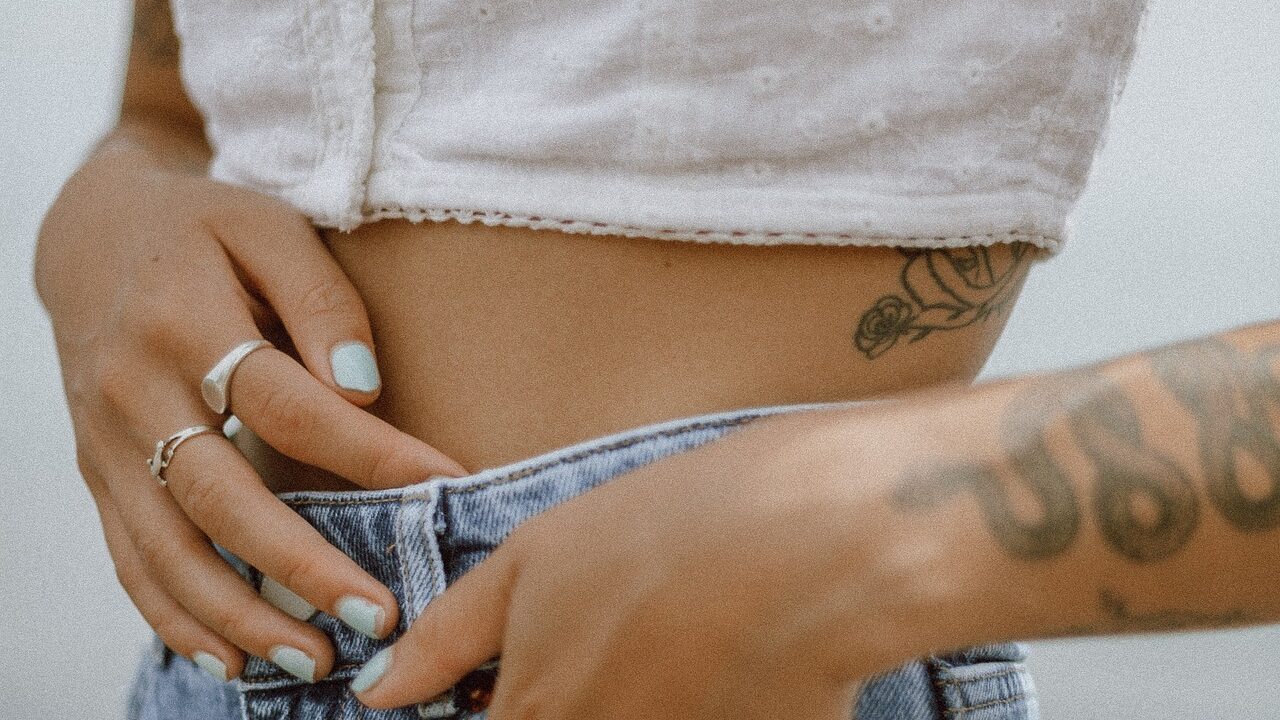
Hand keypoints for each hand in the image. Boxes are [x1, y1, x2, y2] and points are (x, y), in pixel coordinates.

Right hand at [35, 133, 466, 681]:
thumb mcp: (268, 228)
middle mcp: (134, 390)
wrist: (90, 237)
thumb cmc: (205, 231)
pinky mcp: (98, 474)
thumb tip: (363, 387)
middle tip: (377, 613)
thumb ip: (322, 300)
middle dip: (301, 564)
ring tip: (315, 661)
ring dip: (240, 615)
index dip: (369, 451)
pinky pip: (131, 560)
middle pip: (221, 496)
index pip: (288, 404)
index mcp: (184, 319)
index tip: (443, 486)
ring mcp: (107, 443)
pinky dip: (177, 617)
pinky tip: (231, 660)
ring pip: (168, 548)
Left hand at [350, 410, 920, 718]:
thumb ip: (447, 638)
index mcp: (539, 715)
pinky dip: (694, 708)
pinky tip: (716, 671)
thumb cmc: (671, 529)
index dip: (497, 711)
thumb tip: (377, 692)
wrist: (819, 539)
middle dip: (571, 702)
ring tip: (667, 655)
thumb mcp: (538, 559)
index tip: (511, 689)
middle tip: (619, 649)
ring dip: (636, 703)